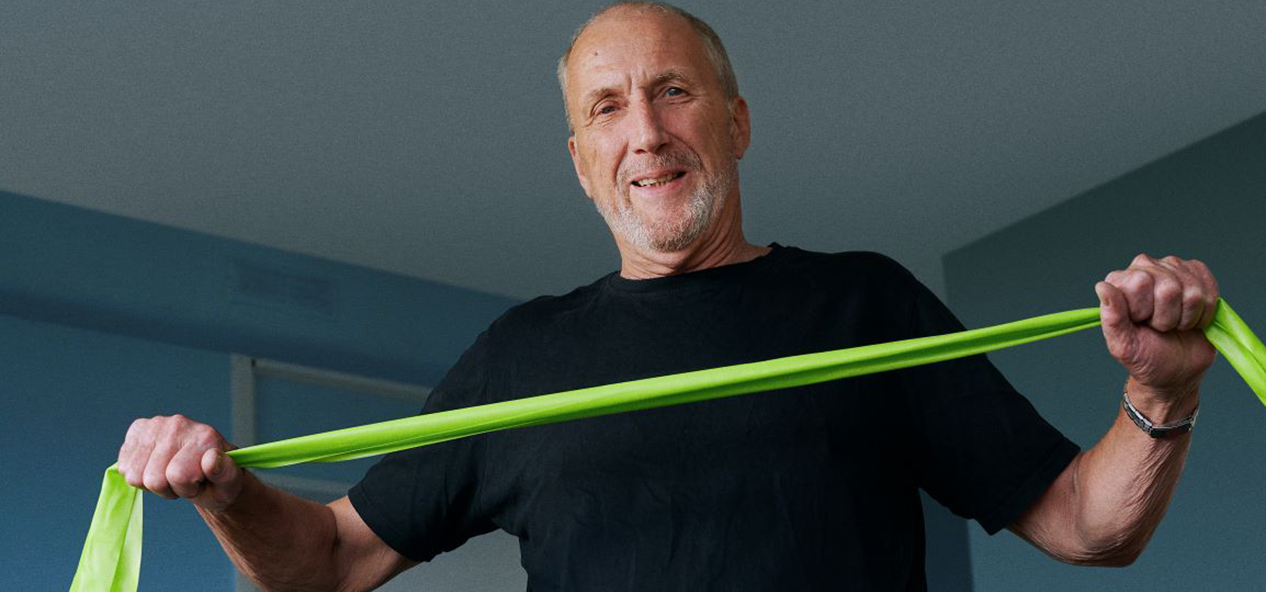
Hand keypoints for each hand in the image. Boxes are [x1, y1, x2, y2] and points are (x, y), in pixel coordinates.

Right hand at [117, 414, 245, 512]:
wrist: (203, 469)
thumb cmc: (217, 479)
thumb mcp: (229, 483)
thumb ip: (225, 473)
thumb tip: (211, 459)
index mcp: (204, 436)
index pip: (177, 476)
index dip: (187, 488)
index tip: (199, 482)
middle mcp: (179, 424)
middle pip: (153, 479)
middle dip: (168, 488)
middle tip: (184, 480)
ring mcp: (156, 424)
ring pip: (134, 475)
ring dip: (152, 483)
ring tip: (171, 474)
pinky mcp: (138, 428)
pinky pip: (123, 466)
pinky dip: (138, 474)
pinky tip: (155, 466)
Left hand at [1096, 254, 1218, 397]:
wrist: (1175, 369)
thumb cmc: (1145, 356)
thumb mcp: (1123, 344)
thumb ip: (1112, 317)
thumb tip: (1102, 287)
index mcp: (1120, 283)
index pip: (1141, 282)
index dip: (1146, 311)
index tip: (1141, 323)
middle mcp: (1144, 268)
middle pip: (1170, 287)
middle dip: (1168, 317)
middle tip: (1159, 327)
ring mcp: (1172, 268)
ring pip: (1193, 291)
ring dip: (1187, 317)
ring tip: (1175, 324)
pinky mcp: (1196, 274)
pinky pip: (1211, 290)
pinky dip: (1205, 313)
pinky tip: (1191, 317)